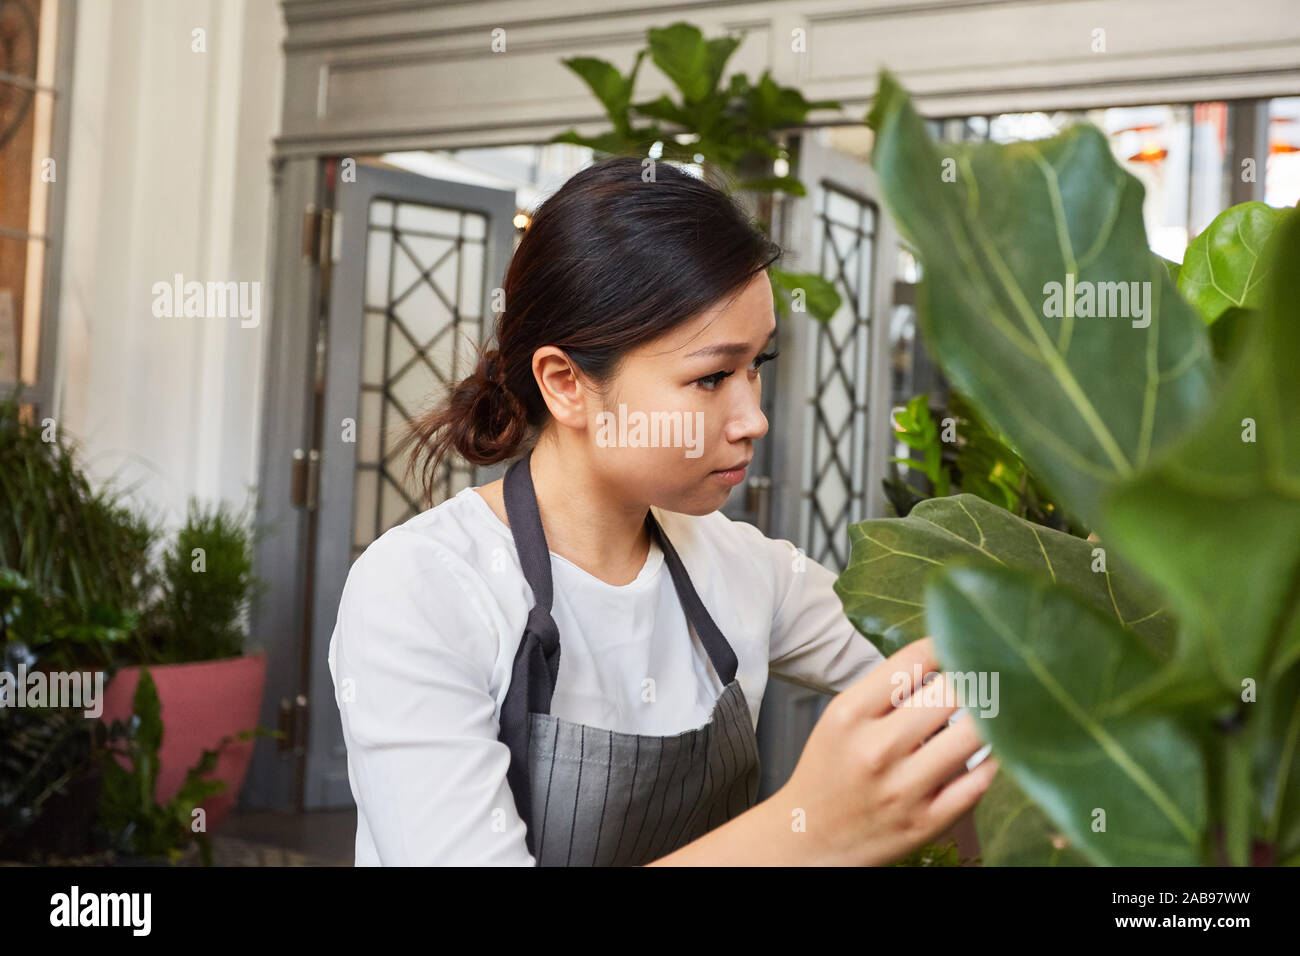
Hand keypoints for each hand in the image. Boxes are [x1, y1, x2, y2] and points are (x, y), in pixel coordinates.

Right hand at [773, 636, 997, 864]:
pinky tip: (990, 748)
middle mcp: (876, 750)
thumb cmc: (831, 769)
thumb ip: (886, 688)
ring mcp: (904, 790)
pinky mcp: (927, 823)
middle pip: (951, 692)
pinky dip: (993, 759)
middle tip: (988, 673)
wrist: (809, 837)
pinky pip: (979, 781)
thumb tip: (946, 654)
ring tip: (993, 707)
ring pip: (975, 734)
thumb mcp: (841, 718)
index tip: (958, 643)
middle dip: (975, 677)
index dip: (946, 643)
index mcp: (850, 715)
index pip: (914, 660)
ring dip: (990, 716)